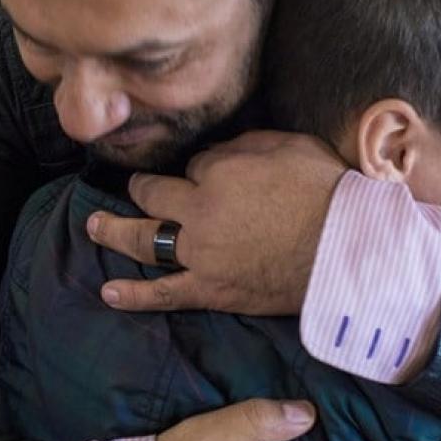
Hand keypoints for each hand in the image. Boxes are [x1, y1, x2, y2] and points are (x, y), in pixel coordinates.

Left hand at [90, 131, 345, 314]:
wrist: (348, 250)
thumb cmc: (327, 192)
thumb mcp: (288, 146)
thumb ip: (245, 147)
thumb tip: (219, 155)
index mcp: (218, 173)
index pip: (191, 167)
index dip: (199, 169)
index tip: (210, 173)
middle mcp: (198, 213)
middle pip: (154, 197)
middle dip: (139, 190)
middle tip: (126, 188)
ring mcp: (200, 255)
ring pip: (145, 241)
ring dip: (114, 232)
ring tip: (92, 227)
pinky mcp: (210, 290)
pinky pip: (163, 293)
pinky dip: (134, 294)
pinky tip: (108, 292)